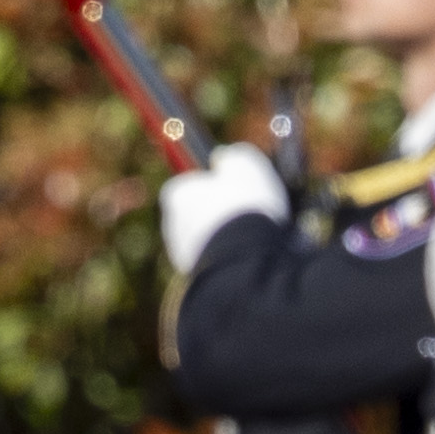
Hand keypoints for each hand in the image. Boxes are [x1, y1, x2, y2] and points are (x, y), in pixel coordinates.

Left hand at [155, 142, 290, 283]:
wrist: (245, 257)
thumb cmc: (241, 205)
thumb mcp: (243, 161)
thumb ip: (231, 156)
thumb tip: (226, 160)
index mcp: (177, 195)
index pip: (189, 184)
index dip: (213, 183)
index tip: (235, 186)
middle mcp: (173, 225)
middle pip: (199, 214)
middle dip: (222, 212)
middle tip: (251, 211)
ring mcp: (185, 255)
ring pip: (210, 240)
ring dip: (230, 237)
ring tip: (261, 234)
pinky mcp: (201, 277)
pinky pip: (220, 262)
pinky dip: (235, 258)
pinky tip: (256, 254)